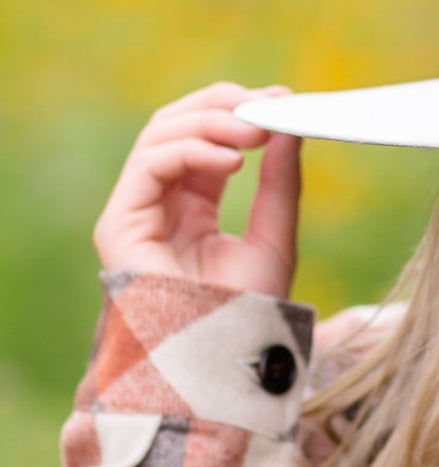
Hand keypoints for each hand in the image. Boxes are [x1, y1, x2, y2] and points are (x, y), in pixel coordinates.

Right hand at [93, 82, 302, 299]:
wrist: (223, 368)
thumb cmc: (247, 316)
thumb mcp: (275, 238)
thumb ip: (280, 183)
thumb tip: (291, 124)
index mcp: (194, 205)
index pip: (207, 135)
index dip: (241, 111)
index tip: (284, 99)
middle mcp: (161, 204)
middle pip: (176, 123)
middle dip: (224, 104)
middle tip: (269, 103)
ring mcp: (136, 213)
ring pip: (159, 134)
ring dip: (211, 121)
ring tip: (257, 130)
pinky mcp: (119, 226)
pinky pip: (149, 164)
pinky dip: (192, 149)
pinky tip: (233, 159)